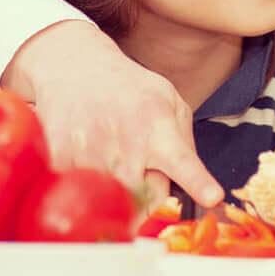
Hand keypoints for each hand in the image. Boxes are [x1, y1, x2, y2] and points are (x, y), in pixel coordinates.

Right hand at [1, 20, 222, 208]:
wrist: (76, 71)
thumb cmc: (130, 91)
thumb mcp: (169, 103)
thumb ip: (184, 145)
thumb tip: (195, 189)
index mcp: (159, 129)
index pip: (182, 161)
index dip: (198, 182)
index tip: (213, 198)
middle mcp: (126, 144)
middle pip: (146, 201)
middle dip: (149, 194)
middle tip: (141, 166)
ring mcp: (91, 155)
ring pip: (112, 204)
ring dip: (117, 190)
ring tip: (113, 155)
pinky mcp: (61, 163)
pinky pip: (81, 197)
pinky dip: (88, 186)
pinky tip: (90, 157)